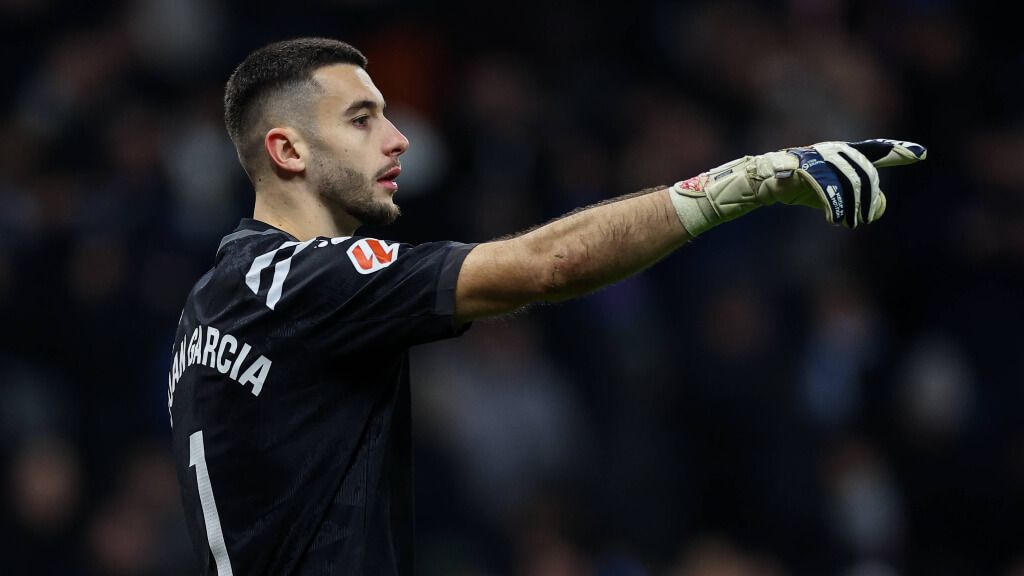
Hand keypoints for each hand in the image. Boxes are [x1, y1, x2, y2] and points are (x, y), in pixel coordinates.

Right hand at [774, 139, 927, 227]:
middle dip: (869, 200)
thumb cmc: (803, 185)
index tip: (922, 154)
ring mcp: (822, 158)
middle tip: (864, 219)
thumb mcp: (834, 190)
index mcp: (846, 152)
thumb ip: (856, 197)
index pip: (877, 151)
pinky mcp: (808, 169)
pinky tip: (835, 220)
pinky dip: (835, 207)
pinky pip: (830, 190)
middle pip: (867, 174)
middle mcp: (837, 150)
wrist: (769, 180)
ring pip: (850, 183)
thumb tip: (879, 209)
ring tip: (850, 223)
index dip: (899, 151)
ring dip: (852, 208)